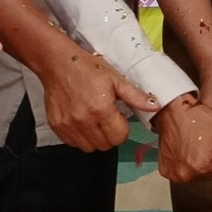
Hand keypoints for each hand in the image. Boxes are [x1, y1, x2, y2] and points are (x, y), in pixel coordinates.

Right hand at [37, 47, 158, 152]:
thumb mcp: (115, 79)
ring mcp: (69, 125)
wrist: (57, 63)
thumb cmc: (86, 68)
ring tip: (93, 119)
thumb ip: (135, 96)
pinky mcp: (57, 126)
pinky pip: (72, 143)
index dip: (122, 128)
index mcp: (101, 109)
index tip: (118, 117)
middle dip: (109, 134)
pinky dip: (79, 136)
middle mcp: (84, 120)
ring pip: (89, 147)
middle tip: (105, 117)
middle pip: (105, 145)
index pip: (119, 137)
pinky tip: (81, 120)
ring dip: (94, 138)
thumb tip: (154, 106)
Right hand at [153, 96, 211, 184]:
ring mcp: (176, 174)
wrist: (172, 110)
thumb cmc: (199, 118)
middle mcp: (190, 174)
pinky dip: (186, 164)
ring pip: (198, 175)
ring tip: (198, 145)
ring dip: (202, 163)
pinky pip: (182, 172)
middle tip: (209, 144)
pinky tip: (188, 150)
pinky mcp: (166, 171)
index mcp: (206, 167)